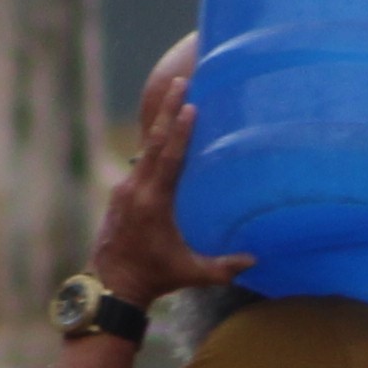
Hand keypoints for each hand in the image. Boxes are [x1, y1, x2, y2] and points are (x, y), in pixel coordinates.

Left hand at [91, 98, 254, 309]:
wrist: (111, 285)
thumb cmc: (154, 278)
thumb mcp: (191, 274)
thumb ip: (224, 268)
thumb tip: (256, 260)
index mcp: (154, 204)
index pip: (169, 159)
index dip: (180, 132)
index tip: (190, 106)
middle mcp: (136, 190)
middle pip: (153, 142)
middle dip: (167, 110)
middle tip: (180, 82)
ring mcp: (124, 190)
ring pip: (144, 150)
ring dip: (159, 124)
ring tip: (174, 99)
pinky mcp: (119, 193)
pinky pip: (139, 163)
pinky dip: (152, 146)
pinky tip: (163, 136)